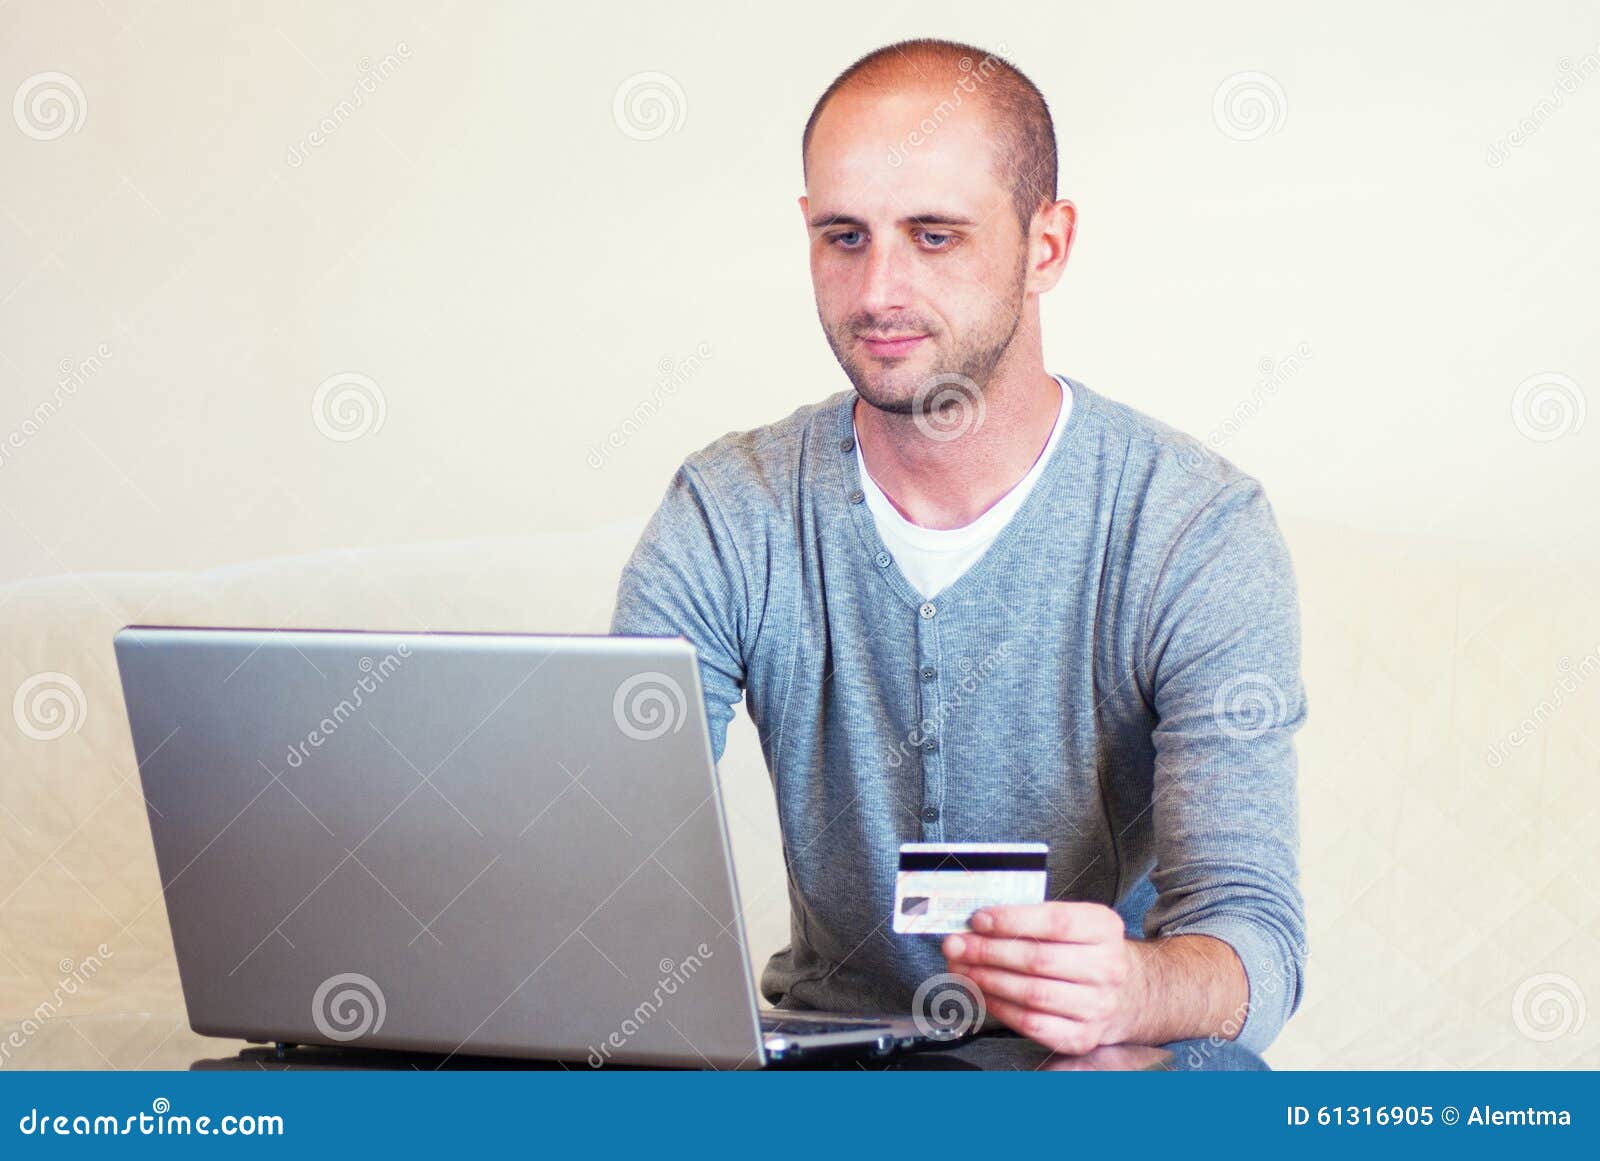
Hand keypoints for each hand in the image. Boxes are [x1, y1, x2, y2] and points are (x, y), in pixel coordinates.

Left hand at [941, 901, 1143, 1055]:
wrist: (1127, 994)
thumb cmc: (1088, 952)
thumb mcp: (1075, 922)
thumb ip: (1032, 919)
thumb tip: (978, 924)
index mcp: (1104, 929)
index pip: (1055, 922)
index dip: (1011, 921)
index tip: (978, 919)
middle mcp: (1106, 968)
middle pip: (1037, 960)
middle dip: (987, 951)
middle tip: (956, 945)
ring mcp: (1097, 1006)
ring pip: (1031, 993)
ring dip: (987, 980)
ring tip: (962, 968)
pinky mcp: (1082, 1036)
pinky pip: (1031, 1023)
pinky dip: (1000, 1007)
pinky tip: (982, 993)